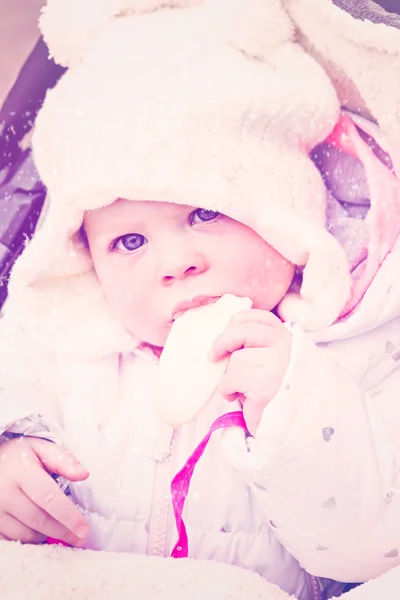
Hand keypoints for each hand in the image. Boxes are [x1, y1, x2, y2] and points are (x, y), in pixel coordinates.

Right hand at [0, 436, 89, 545]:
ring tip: (56, 524)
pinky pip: (12, 541)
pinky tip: (38, 529)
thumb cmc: (19, 456)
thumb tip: (84, 474)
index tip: (85, 529)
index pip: (49, 498)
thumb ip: (63, 460)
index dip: (69, 515)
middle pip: (39, 520)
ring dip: (45, 535)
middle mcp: (4, 493)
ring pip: (26, 535)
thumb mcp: (41, 448)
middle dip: (63, 531)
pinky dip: (29, 539)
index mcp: (20, 472)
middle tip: (81, 538)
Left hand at [210, 309, 291, 435]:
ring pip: (235, 359)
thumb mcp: (269, 357)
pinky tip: (240, 397)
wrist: (291, 420)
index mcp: (286, 336)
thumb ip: (253, 343)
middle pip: (242, 331)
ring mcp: (275, 364)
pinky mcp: (263, 385)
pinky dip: (227, 390)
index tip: (226, 331)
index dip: (237, 322)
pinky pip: (229, 381)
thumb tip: (222, 341)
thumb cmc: (275, 386)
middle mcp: (284, 345)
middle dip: (223, 342)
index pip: (258, 317)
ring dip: (230, 374)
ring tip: (241, 386)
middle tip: (213, 355)